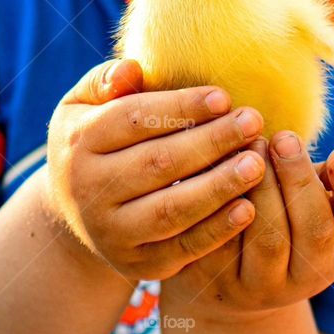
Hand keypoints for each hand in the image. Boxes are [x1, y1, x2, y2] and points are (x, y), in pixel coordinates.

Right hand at [43, 59, 268, 281]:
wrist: (77, 213)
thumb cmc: (96, 144)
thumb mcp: (84, 106)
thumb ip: (105, 81)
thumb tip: (133, 69)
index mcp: (79, 142)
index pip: (134, 119)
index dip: (181, 108)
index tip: (224, 97)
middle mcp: (89, 190)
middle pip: (157, 164)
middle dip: (211, 142)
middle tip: (253, 123)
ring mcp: (112, 232)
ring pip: (171, 209)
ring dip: (218, 187)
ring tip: (257, 163)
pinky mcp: (137, 264)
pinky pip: (182, 248)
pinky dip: (216, 231)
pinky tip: (248, 209)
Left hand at [160, 131, 333, 319]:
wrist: (228, 280)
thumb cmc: (276, 221)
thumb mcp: (304, 203)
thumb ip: (316, 178)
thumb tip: (312, 148)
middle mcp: (310, 276)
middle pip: (315, 230)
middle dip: (300, 180)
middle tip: (284, 139)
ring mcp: (267, 286)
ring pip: (270, 240)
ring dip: (262, 190)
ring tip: (250, 147)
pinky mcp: (225, 286)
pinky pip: (225, 247)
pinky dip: (223, 210)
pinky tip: (218, 174)